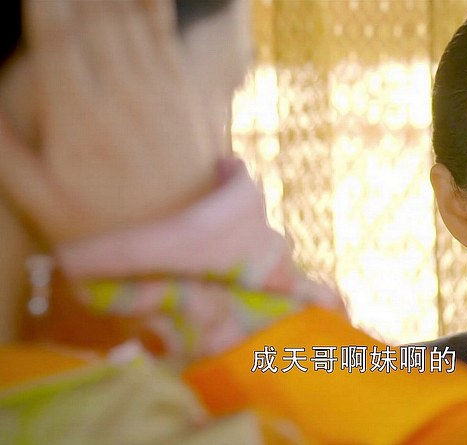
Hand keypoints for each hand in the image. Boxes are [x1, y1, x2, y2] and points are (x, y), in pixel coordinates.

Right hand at [0, 0, 216, 244]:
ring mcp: (160, 93)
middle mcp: (123, 98)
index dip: (43, 3)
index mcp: (79, 119)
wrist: (181, 245)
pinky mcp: (186, 94)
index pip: (56, 40)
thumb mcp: (39, 200)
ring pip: (129, 21)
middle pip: (94, 19)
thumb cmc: (101, 226)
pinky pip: (167, 36)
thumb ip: (3, 148)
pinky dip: (151, 5)